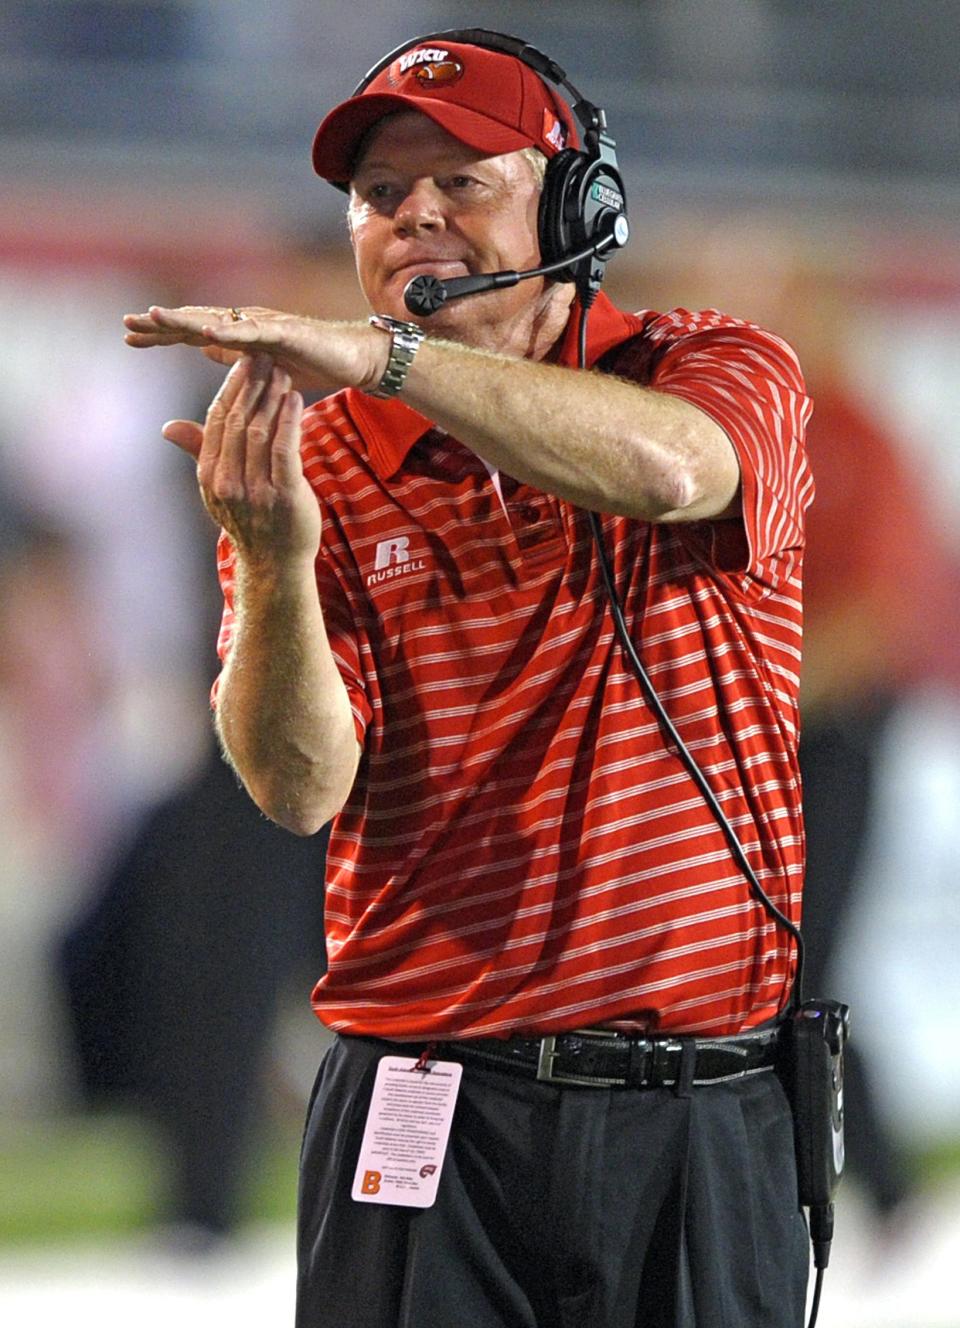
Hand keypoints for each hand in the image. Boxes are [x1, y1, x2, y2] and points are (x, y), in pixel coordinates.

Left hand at [123, 304, 387, 395]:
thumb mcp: (263, 369)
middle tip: (127, 324)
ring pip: (217, 322)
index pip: (192, 334)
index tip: (129, 339)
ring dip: (185, 320)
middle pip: (196, 322)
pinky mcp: (286, 333)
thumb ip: (234, 358)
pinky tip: (205, 332)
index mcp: (240, 337)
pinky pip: (252, 332)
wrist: (356, 360)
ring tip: (154, 318)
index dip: (161, 335)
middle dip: (161, 323)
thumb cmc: (314, 364)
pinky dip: (229, 332)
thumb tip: (204, 349)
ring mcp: (266, 325)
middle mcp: (248, 324)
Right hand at [164, 355, 320, 564]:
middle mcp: (228, 482)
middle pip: (238, 421)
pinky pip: (285, 448)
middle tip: (263, 356)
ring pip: (261, 431)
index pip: (216, 420)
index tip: (242, 360)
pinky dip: (290, 419)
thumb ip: (200, 452)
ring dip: (272, 397)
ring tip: (281, 372)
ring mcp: (256, 491)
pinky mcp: (285, 496)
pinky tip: (296, 399)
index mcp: (209, 476)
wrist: (275, 563)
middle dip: (251, 384)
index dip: (229, 387)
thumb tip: (168, 427)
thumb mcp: (219, 488)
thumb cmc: (250, 520)